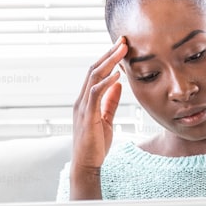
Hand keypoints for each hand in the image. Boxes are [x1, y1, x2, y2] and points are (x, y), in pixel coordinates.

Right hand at [72, 36, 126, 173]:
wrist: (86, 165)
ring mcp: (83, 107)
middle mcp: (81, 100)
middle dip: (109, 53)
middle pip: (94, 69)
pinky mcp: (87, 116)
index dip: (108, 58)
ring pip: (94, 76)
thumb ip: (111, 102)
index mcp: (86, 100)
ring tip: (123, 50)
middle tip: (123, 40)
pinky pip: (95, 93)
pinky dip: (106, 82)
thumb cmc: (95, 145)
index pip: (95, 73)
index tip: (121, 46)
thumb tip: (119, 84)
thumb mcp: (107, 119)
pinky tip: (117, 74)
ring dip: (109, 61)